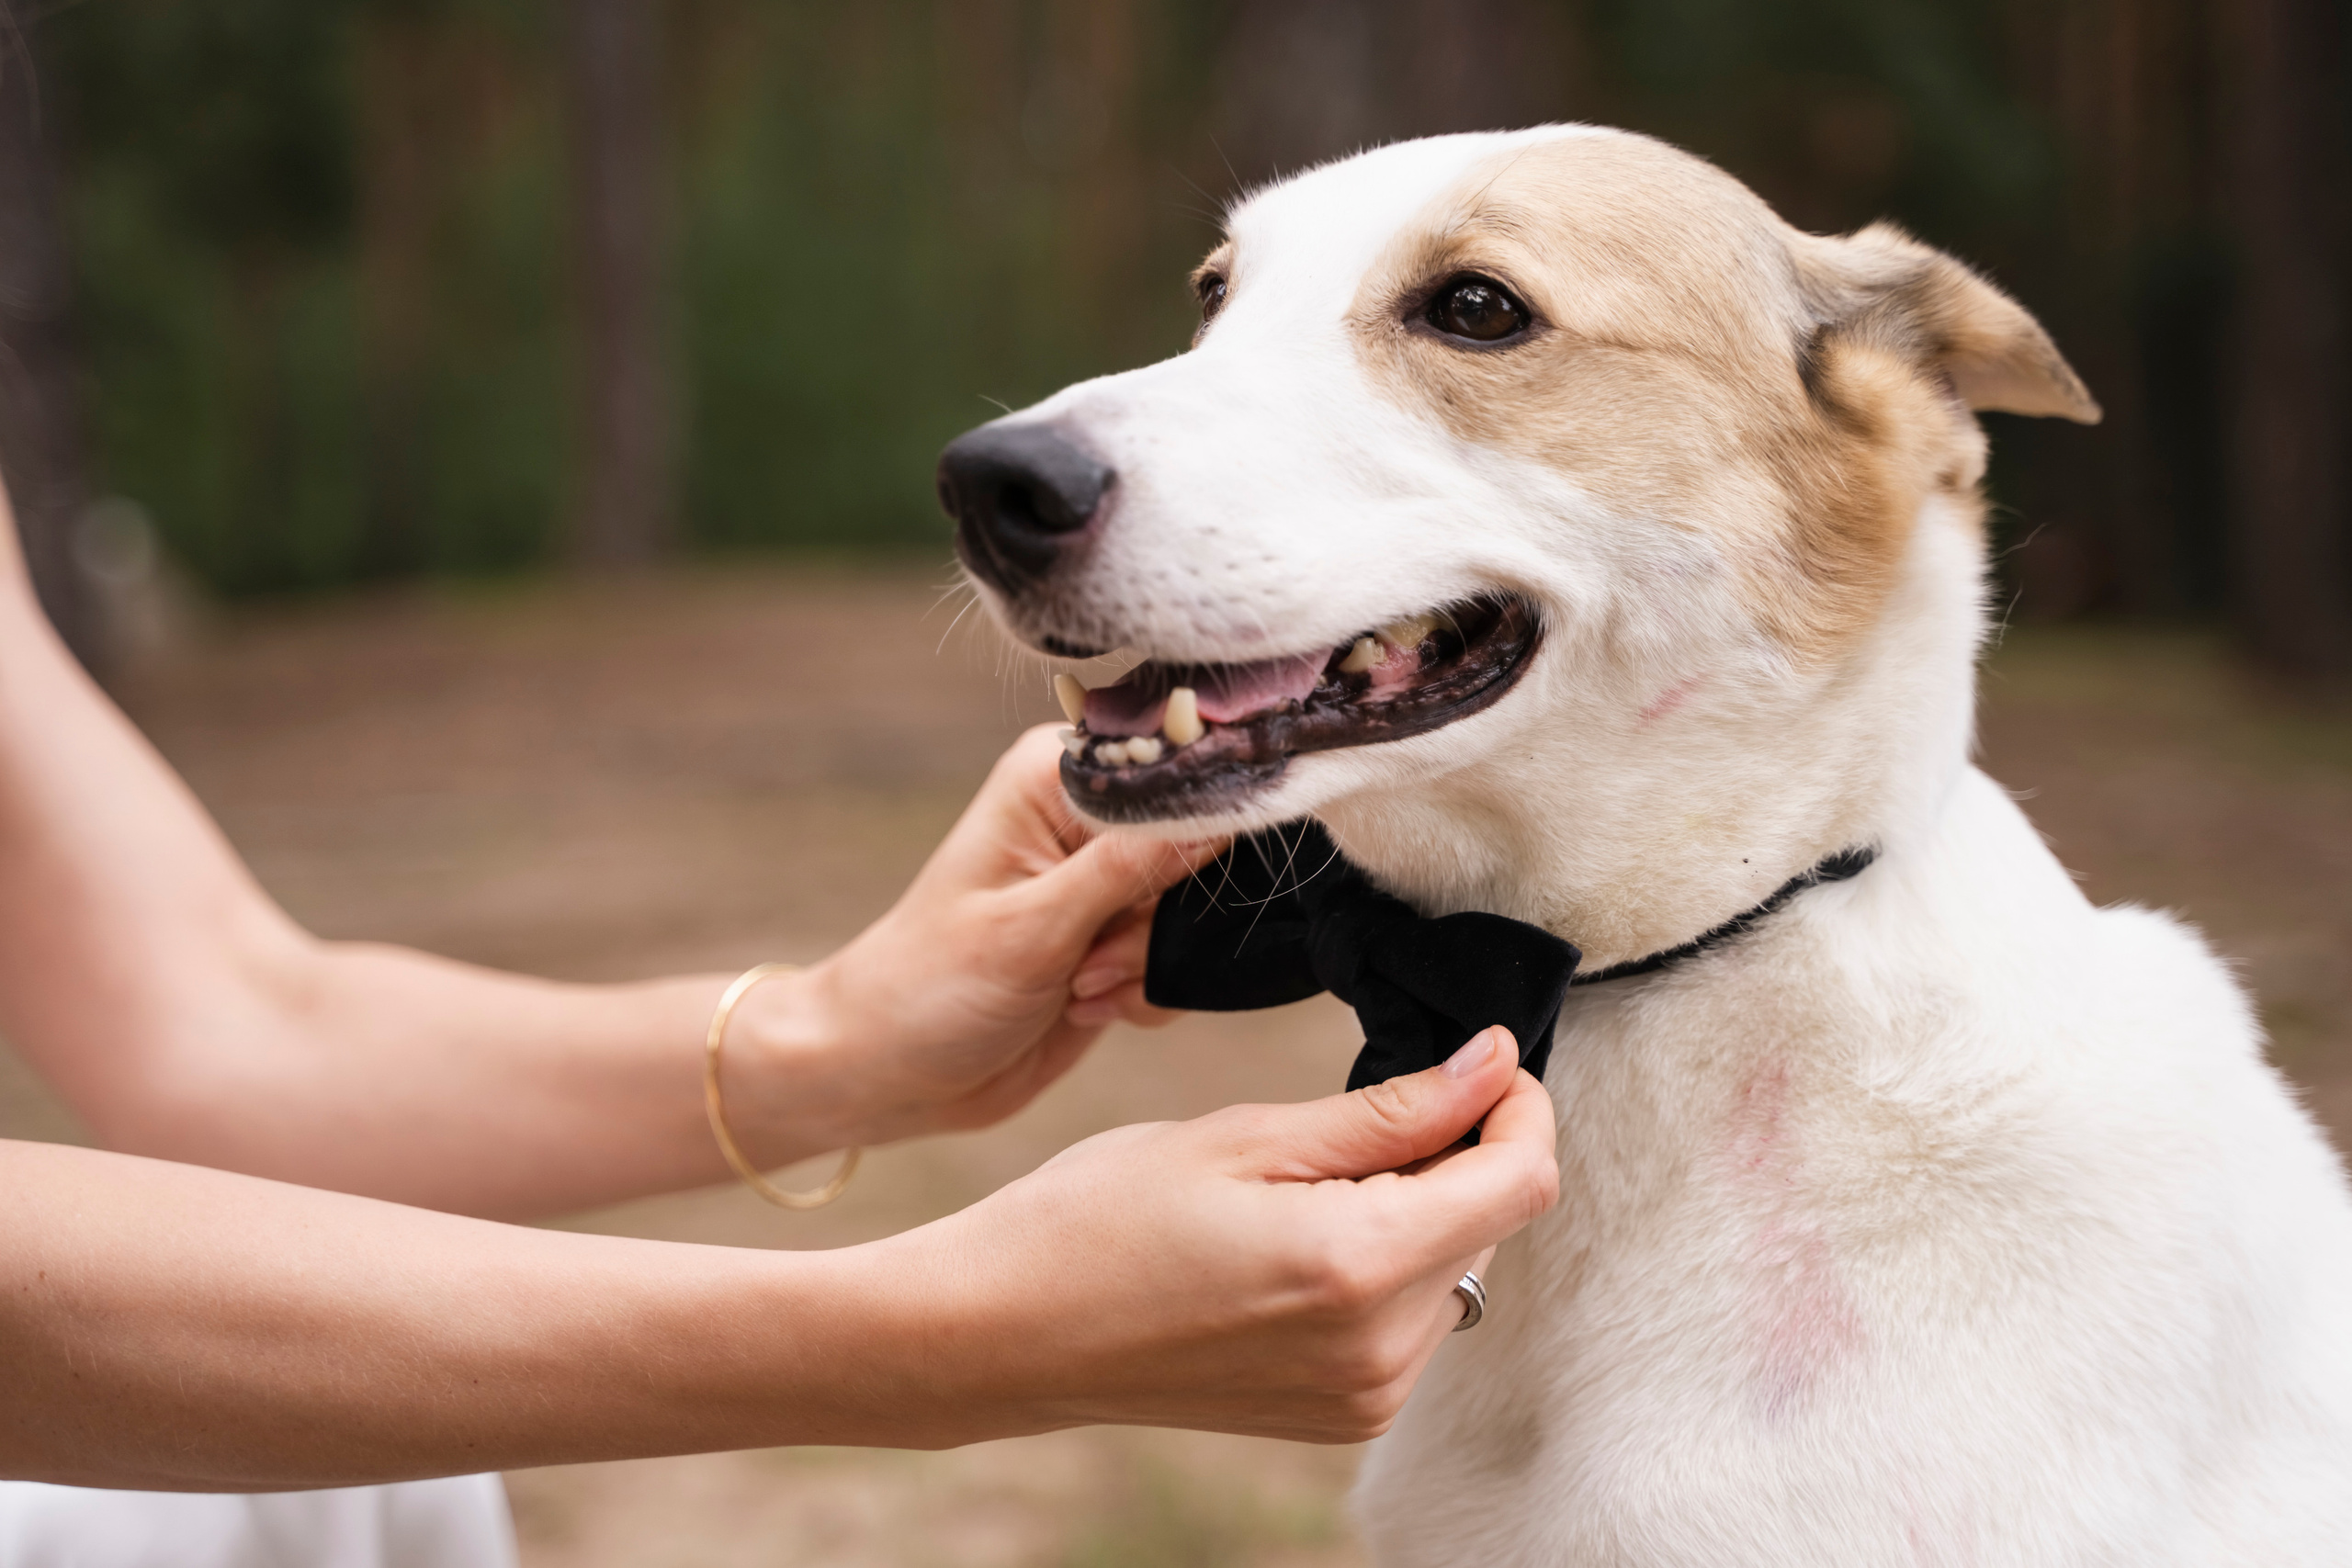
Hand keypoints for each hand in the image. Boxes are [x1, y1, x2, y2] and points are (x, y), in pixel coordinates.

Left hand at [725, 725, 1224, 1154]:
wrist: (896, 1073)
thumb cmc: (934, 986)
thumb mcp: (1035, 926)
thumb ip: (1131, 868)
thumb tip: (1223, 815)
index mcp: (1055, 779)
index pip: (1166, 767)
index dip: (1192, 823)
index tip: (1160, 887)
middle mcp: (1086, 820)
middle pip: (1195, 845)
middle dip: (1157, 919)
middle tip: (1093, 959)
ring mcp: (1106, 883)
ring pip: (1191, 913)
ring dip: (1147, 965)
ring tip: (1079, 989)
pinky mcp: (1119, 940)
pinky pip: (1178, 960)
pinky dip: (1147, 993)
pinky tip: (1089, 1008)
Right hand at [864, 1026, 1558, 1444]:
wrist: (1009, 1332)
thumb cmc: (1102, 1215)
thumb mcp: (1246, 1135)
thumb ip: (1390, 1110)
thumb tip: (1494, 1065)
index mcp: (1359, 1267)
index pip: (1520, 1180)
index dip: (1519, 1107)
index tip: (1482, 1059)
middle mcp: (1382, 1350)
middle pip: (1492, 1224)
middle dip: (1457, 1154)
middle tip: (1357, 1112)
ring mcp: (1366, 1397)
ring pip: (1457, 1270)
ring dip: (1420, 1212)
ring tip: (1307, 1182)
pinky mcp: (1345, 1417)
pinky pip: (1414, 1321)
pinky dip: (1386, 1266)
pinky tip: (1299, 1238)